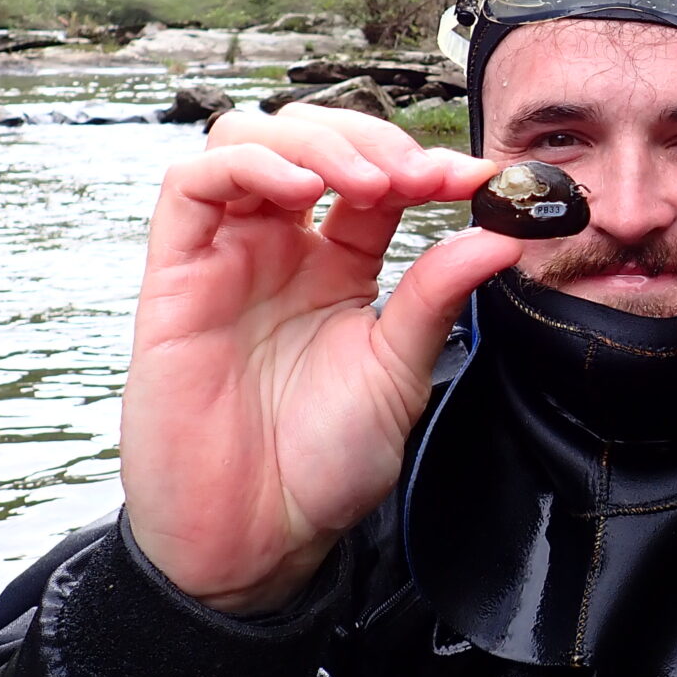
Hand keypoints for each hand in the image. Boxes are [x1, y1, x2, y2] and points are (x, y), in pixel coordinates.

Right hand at [119, 106, 522, 612]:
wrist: (255, 538)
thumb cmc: (321, 465)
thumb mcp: (399, 371)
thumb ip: (437, 296)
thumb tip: (502, 235)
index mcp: (338, 265)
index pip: (377, 178)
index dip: (425, 163)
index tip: (478, 177)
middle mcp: (279, 249)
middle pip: (311, 138)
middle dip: (370, 138)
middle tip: (418, 175)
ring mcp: (225, 257)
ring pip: (247, 140)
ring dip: (312, 140)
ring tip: (364, 181)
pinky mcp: (174, 276)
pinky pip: (191, 187)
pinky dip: (244, 165)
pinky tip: (296, 190)